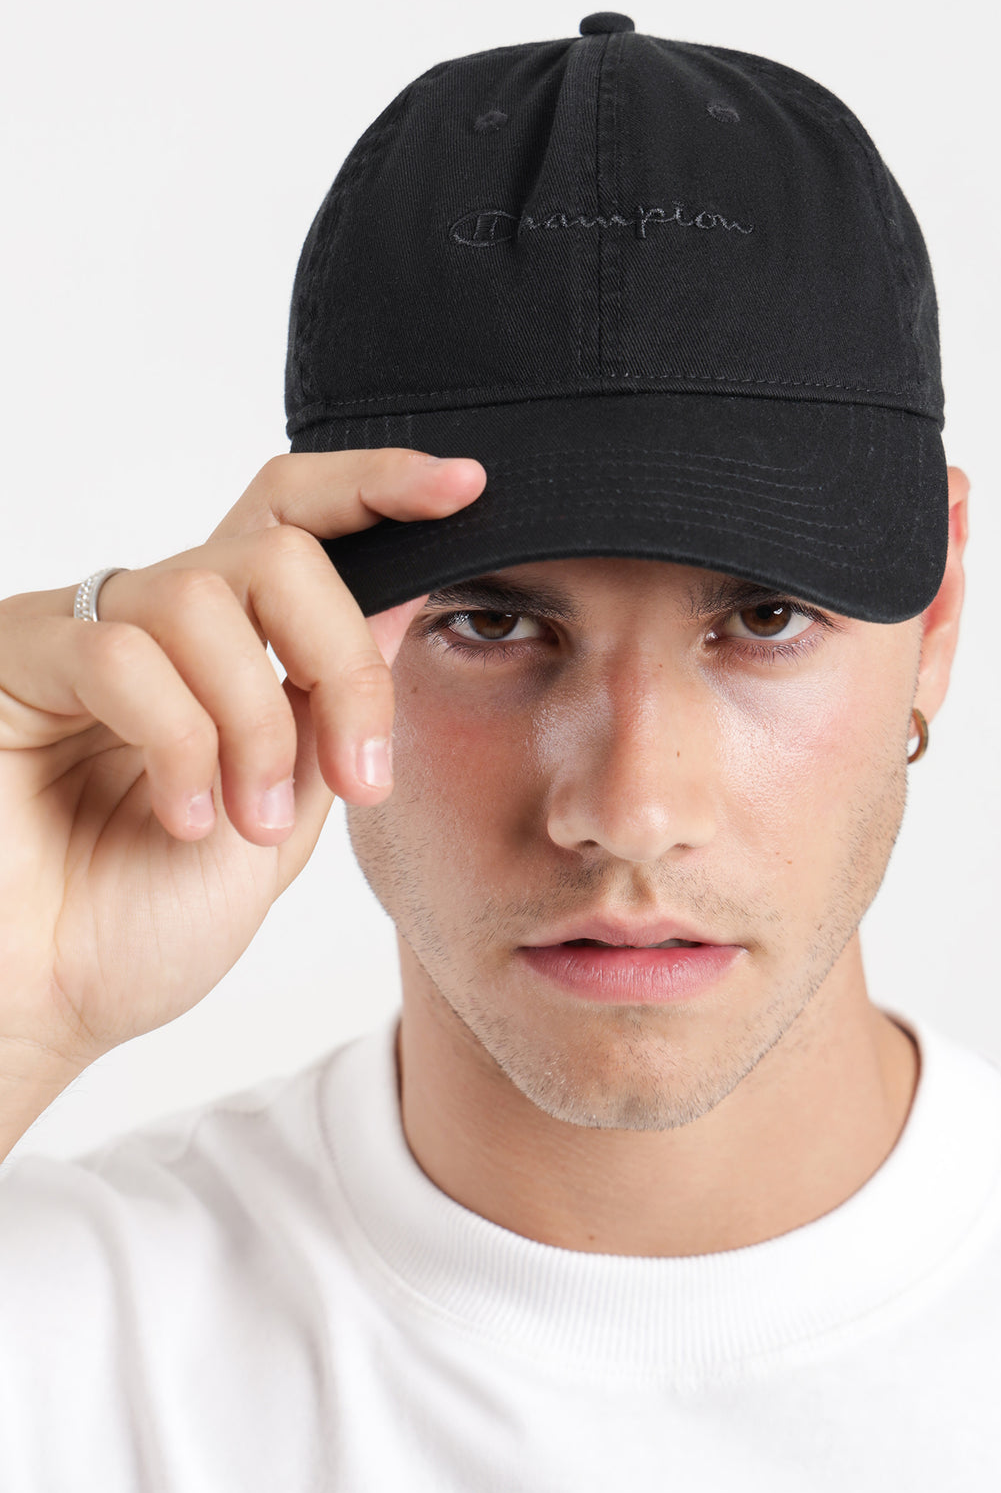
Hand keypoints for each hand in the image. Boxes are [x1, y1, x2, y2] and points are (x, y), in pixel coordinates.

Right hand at [0, 447, 484, 1078]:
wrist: (38, 1005)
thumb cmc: (135, 925)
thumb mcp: (281, 812)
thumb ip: (330, 710)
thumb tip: (405, 601)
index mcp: (220, 651)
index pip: (295, 522)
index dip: (376, 488)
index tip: (463, 487)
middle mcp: (149, 622)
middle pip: (277, 554)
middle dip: (342, 661)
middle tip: (359, 774)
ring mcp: (76, 634)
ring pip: (203, 599)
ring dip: (253, 725)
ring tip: (248, 823)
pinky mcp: (13, 659)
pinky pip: (120, 654)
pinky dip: (178, 744)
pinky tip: (184, 818)